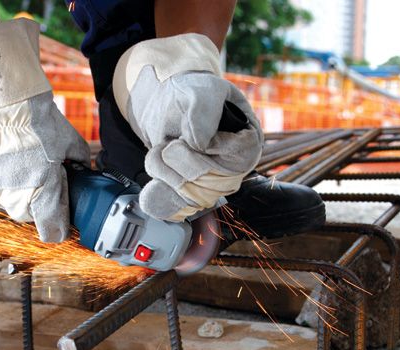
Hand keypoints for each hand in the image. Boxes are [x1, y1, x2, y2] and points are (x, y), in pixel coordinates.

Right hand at [0, 18, 89, 241]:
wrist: (2, 98)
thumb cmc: (37, 121)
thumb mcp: (69, 143)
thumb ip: (78, 163)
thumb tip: (82, 169)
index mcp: (42, 196)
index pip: (52, 231)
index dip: (58, 226)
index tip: (60, 220)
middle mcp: (13, 199)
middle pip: (26, 214)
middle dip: (34, 199)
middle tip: (38, 173)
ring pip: (2, 199)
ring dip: (10, 186)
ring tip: (15, 157)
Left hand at [112, 34, 263, 221]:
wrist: (167, 106)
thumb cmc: (191, 95)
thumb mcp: (201, 91)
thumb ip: (204, 110)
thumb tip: (200, 144)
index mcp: (248, 142)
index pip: (238, 157)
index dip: (206, 146)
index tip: (190, 134)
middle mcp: (234, 169)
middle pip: (210, 182)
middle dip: (179, 159)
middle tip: (169, 142)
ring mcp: (212, 186)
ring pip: (191, 197)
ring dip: (164, 172)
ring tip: (160, 151)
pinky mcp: (190, 196)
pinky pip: (177, 209)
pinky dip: (161, 200)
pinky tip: (151, 191)